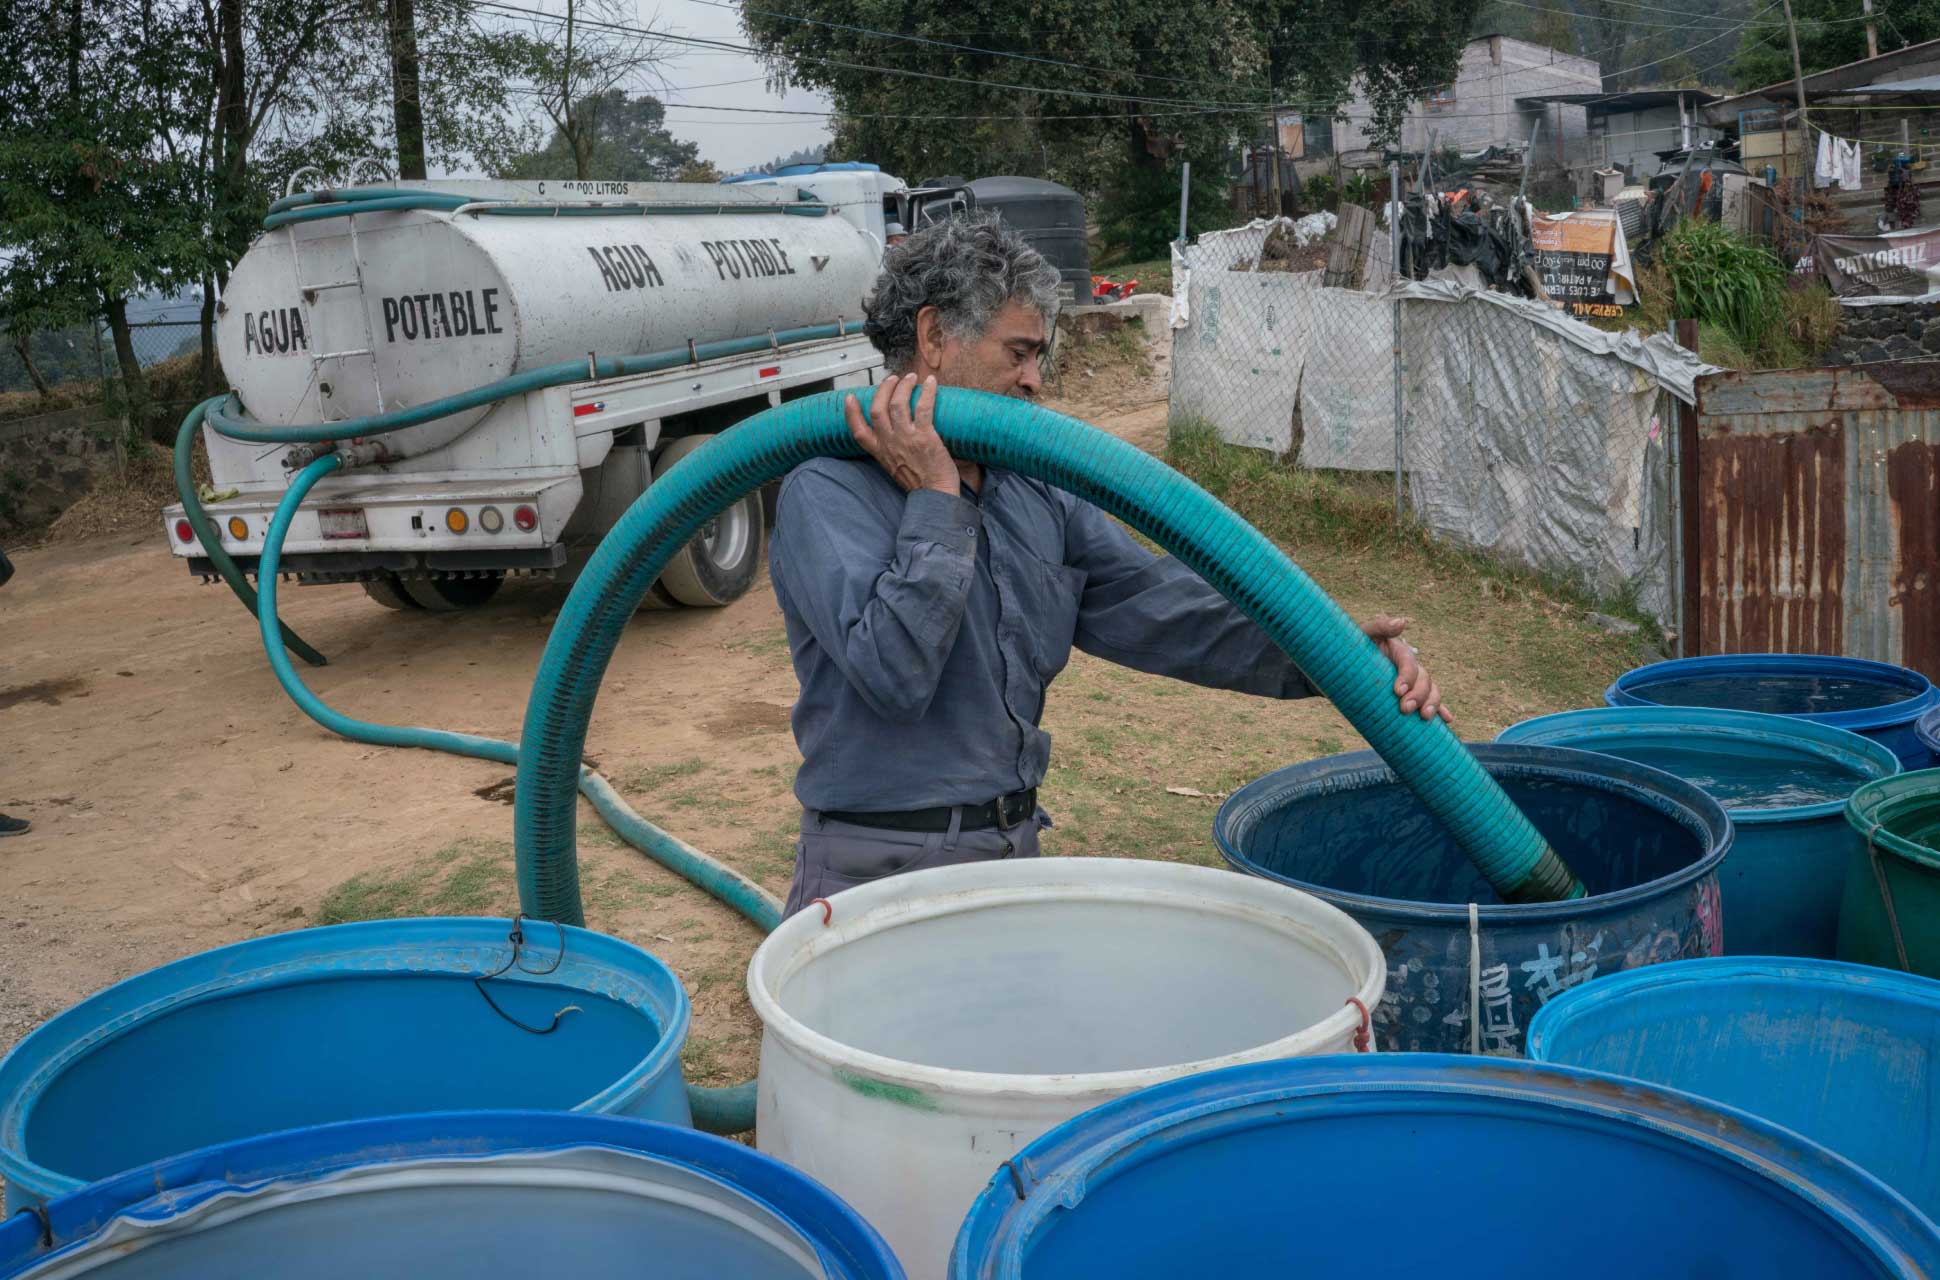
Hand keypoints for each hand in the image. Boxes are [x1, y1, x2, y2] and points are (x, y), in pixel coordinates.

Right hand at [845, 373, 956, 494]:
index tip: (850, 398)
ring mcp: (906, 439)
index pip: (858, 431)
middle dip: (884, 389)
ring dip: (904, 386)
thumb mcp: (895, 468)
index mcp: (880, 452)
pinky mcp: (924, 437)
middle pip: (877, 408)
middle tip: (893, 379)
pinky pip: (923, 407)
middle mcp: (889, 443)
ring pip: (898, 403)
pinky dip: (927, 392)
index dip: (851, 413)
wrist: (935, 496)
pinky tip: (931, 383)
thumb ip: (891, 452)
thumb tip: (895, 435)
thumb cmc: (921, 483)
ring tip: (910, 378)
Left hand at [1363, 614, 1451, 723]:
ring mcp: (1411, 683)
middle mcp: (1409, 667)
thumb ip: (1380, 625)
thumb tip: (1401, 622)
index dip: (1407, 676)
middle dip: (1418, 695)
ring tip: (1424, 717)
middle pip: (1423, 679)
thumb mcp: (1363, 633)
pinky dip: (1440, 710)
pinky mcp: (1408, 696)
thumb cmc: (1352, 647)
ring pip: (1431, 691)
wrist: (1343, 665)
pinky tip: (1446, 719)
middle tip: (1405, 709)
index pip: (1409, 663)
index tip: (1398, 691)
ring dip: (1432, 704)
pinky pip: (1427, 703)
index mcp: (1399, 652)